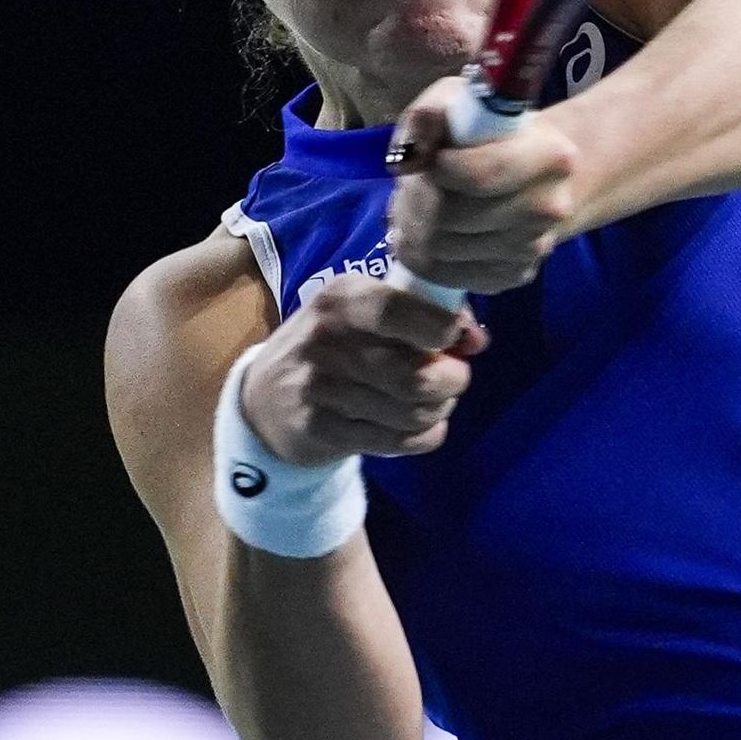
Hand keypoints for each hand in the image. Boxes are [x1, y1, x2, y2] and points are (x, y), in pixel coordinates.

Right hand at [240, 275, 486, 463]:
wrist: (265, 398)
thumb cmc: (332, 344)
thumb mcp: (362, 312)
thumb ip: (421, 314)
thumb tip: (476, 339)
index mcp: (343, 298)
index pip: (401, 310)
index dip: (443, 329)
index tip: (455, 339)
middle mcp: (328, 340)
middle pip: (417, 375)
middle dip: (453, 380)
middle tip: (452, 379)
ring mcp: (322, 389)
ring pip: (413, 412)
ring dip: (439, 409)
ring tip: (434, 401)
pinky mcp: (323, 431)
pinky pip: (399, 441)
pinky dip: (426, 436)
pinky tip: (421, 426)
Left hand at [385, 77, 581, 293]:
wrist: (530, 176)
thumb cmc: (489, 134)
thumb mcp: (459, 103)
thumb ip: (428, 115)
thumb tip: (408, 158)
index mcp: (551, 156)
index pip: (478, 176)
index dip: (439, 169)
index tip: (433, 158)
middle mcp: (550, 208)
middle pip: (450, 216)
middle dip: (417, 199)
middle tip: (414, 185)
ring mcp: (533, 247)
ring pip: (440, 249)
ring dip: (414, 227)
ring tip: (420, 206)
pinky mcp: (514, 276)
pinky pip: (447, 275)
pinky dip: (426, 255)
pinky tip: (432, 232)